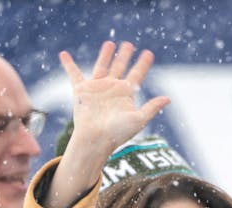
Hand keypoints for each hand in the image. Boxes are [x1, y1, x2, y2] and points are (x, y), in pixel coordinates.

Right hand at [46, 41, 169, 207]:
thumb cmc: (117, 133)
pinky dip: (68, 65)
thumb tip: (168, 99)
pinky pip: (74, 74)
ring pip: (102, 66)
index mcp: (126, 94)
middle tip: (129, 44)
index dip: (143, 64)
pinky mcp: (82, 91)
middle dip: (125, 55)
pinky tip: (64, 54)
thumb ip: (151, 108)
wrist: (96, 139)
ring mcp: (97, 88)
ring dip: (105, 55)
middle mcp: (112, 89)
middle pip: (120, 67)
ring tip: (110, 43)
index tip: (148, 53)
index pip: (137, 75)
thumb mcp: (138, 120)